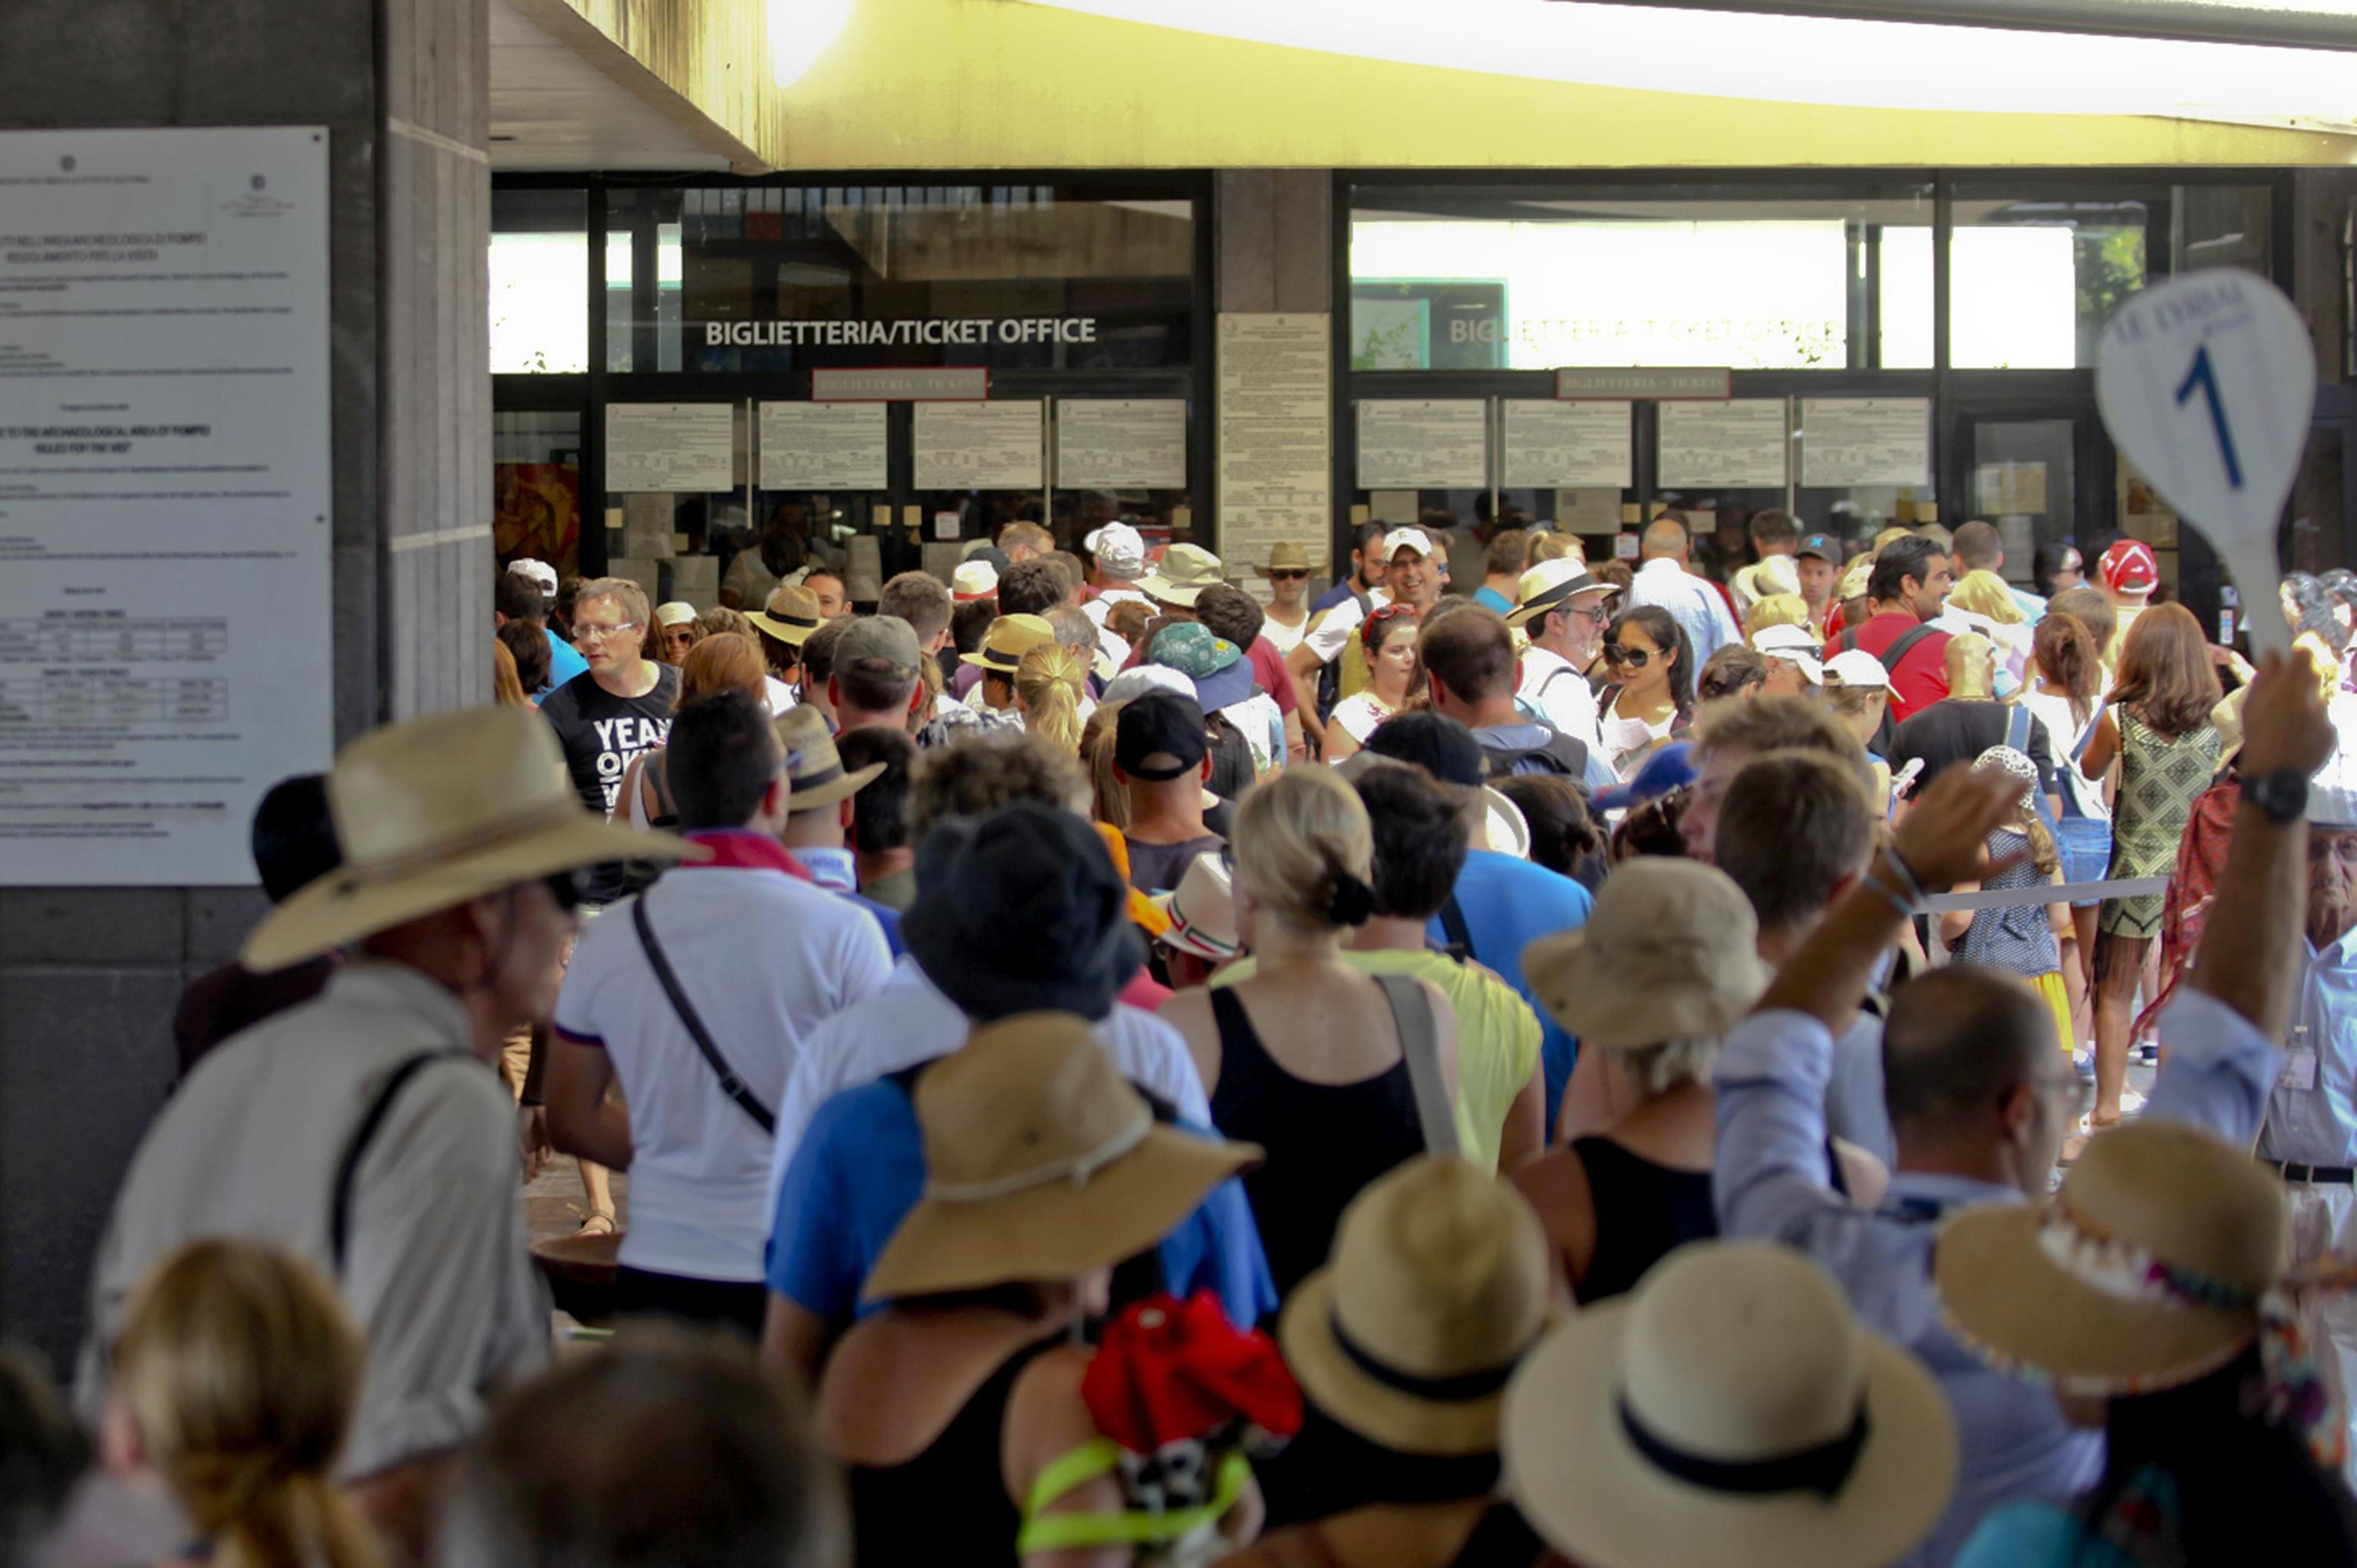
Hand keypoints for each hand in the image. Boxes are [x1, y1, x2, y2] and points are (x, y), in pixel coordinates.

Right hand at [518, 1105, 551, 1182]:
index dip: (521, 1172)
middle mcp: (530, 1146)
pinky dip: (548, 1157)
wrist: (533, 1106)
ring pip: (541, 1159)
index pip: (520, 1162)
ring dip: (540, 1166)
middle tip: (531, 1180)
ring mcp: (539, 1142)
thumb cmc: (522, 1119)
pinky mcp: (549, 1138)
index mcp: (520, 1145)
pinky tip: (545, 1162)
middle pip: (531, 1163)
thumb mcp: (518, 1135)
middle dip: (531, 1172)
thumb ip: (521, 1148)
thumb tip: (525, 1161)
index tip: (523, 1182)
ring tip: (538, 1171)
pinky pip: (550, 1151)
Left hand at [1889, 763, 2036, 890]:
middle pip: (1982, 793)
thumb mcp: (1977, 875)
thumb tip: (2030, 852)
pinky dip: (1955, 771)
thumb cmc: (1945, 871)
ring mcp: (1938, 811)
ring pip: (1963, 785)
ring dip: (1982, 771)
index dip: (2013, 794)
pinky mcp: (1924, 803)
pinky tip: (1968, 764)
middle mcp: (1956, 822)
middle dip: (2001, 779)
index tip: (2026, 782)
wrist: (1905, 868)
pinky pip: (1940, 782)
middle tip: (2014, 771)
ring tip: (1996, 764)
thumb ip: (2005, 863)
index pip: (1997, 811)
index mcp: (1971, 839)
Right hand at [2235, 650, 2335, 780]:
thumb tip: (2273, 653)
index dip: (2299, 654)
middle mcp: (2312, 700)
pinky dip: (2314, 726)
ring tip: (2290, 725)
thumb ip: (2265, 677)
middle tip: (2286, 697)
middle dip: (2301, 682)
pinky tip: (2299, 737)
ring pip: (2318, 701)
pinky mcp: (2332, 733)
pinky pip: (2324, 722)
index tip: (2293, 658)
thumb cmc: (2257, 738)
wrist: (2274, 775)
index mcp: (2289, 690)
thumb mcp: (2251, 706)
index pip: (2305, 656)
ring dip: (2307, 707)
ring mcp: (2325, 718)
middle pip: (2313, 677)